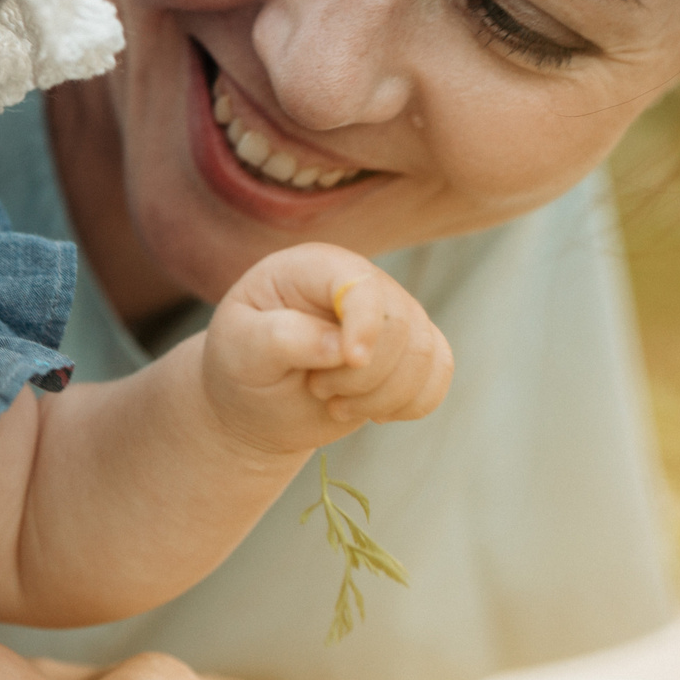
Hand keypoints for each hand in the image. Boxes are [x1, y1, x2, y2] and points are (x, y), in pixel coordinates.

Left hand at [204, 246, 450, 455]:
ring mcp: (392, 316)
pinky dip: (411, 404)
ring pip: (426, 354)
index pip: (363, 285)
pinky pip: (439, 375)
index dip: (366, 324)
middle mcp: (362, 283)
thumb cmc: (241, 363)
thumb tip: (338, 347)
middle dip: (362, 375)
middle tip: (316, 389)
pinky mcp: (410, 352)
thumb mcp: (241, 348)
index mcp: (315, 267)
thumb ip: (281, 338)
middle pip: (401, 324)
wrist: (256, 400)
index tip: (351, 361)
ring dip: (383, 396)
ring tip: (335, 402)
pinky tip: (372, 411)